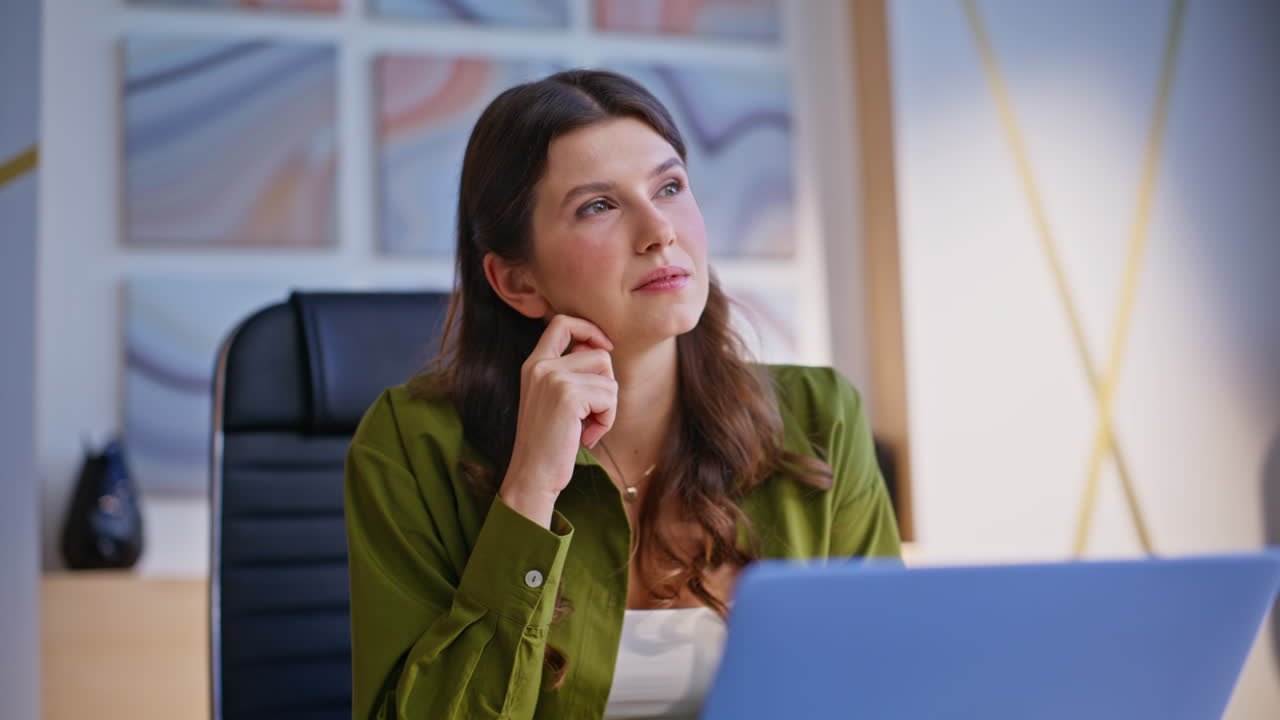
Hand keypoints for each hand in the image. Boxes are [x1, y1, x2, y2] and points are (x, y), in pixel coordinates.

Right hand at [499, 315, 615, 527]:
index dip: (590, 329)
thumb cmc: (549, 443)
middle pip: (599, 354)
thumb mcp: (553, 400)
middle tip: (591, 415)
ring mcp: (553, 378)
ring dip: (608, 406)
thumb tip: (602, 349)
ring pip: (609, 377)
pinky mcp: (568, 395)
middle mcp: (541, 366)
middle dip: (606, 385)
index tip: (604, 347)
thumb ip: (570, 373)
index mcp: (534, 364)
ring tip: (588, 428)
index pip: (562, 322)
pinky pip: (610, 397)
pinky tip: (588, 436)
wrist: (532, 476)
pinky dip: (607, 420)